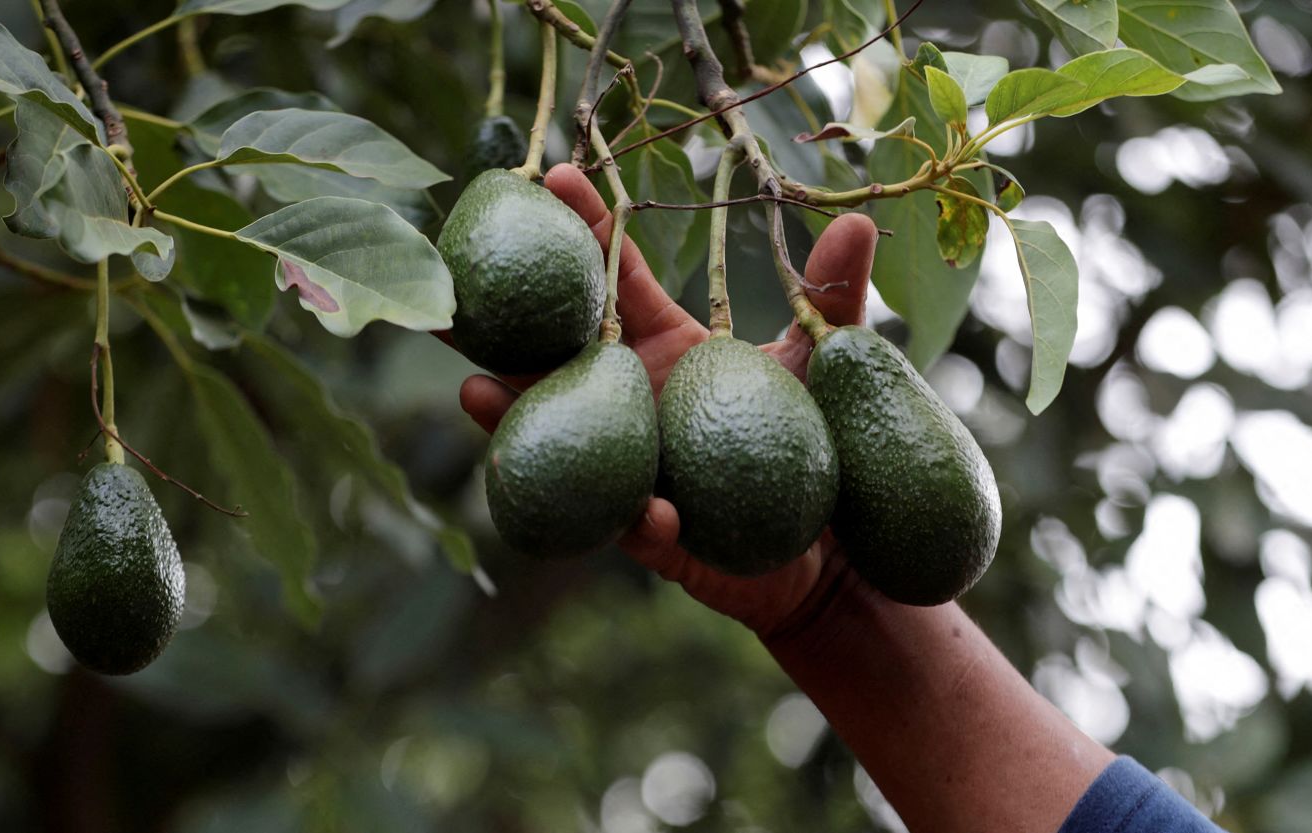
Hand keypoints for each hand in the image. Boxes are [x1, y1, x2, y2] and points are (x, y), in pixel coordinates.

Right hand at [456, 164, 878, 637]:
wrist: (828, 552)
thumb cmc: (818, 444)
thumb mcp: (821, 363)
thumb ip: (830, 295)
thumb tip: (860, 221)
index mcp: (667, 349)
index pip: (617, 279)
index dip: (587, 229)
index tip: (552, 177)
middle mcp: (635, 401)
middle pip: (556, 353)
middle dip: (502, 319)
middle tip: (451, 285)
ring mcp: (634, 465)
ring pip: (561, 437)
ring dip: (516, 415)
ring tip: (475, 390)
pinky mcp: (656, 534)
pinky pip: (636, 525)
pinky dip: (643, 519)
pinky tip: (653, 512)